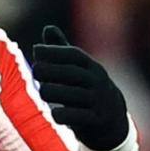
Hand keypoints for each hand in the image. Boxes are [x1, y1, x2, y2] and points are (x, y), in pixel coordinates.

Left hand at [32, 26, 127, 150]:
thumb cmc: (87, 90)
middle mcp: (96, 81)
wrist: (113, 122)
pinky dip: (66, 115)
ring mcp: (98, 101)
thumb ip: (62, 51)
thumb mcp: (78, 70)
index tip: (36, 51)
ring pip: (75, 95)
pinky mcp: (97, 120)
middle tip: (36, 71)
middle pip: (72, 73)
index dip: (55, 51)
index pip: (73, 55)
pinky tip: (53, 114)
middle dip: (52, 71)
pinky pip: (81, 116)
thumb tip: (48, 28)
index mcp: (91, 67)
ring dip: (55, 92)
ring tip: (42, 92)